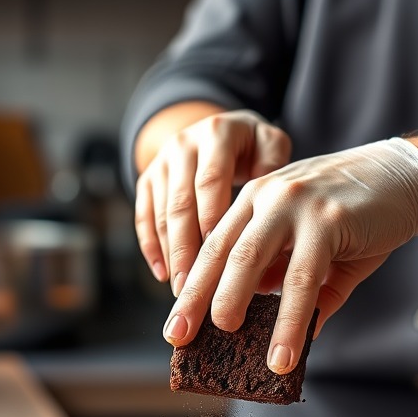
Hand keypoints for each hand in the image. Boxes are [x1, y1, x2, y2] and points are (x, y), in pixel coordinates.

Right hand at [134, 109, 291, 295]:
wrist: (221, 128)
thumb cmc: (254, 146)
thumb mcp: (271, 144)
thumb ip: (273, 168)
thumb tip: (268, 209)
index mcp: (217, 134)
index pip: (210, 181)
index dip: (211, 218)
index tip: (217, 256)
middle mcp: (183, 145)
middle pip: (181, 203)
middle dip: (186, 248)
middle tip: (193, 286)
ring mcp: (161, 162)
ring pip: (161, 214)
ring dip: (170, 253)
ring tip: (182, 289)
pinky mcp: (147, 179)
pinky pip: (143, 217)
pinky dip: (151, 247)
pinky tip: (162, 274)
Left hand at [162, 138, 417, 373]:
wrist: (407, 178)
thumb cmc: (359, 215)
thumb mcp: (317, 247)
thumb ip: (297, 285)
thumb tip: (288, 334)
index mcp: (256, 202)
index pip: (213, 247)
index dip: (191, 287)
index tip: (176, 325)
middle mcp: (267, 197)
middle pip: (220, 251)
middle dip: (195, 296)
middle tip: (179, 336)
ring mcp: (295, 204)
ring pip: (251, 260)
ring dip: (233, 302)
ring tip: (224, 339)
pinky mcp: (327, 219)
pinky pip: (301, 278)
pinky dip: (289, 320)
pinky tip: (284, 352)